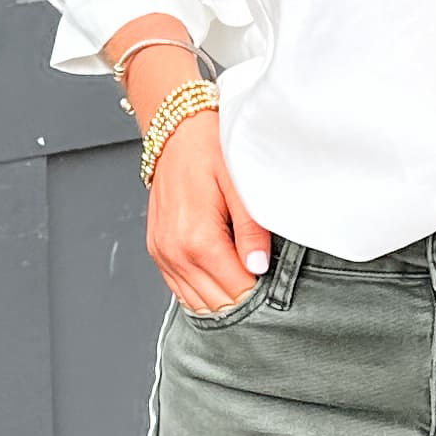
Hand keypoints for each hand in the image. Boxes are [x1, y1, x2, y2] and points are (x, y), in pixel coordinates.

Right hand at [148, 104, 272, 314]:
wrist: (176, 131)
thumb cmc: (210, 150)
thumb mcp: (240, 185)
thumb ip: (251, 230)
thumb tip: (258, 268)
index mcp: (198, 239)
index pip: (237, 291)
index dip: (261, 293)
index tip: (278, 282)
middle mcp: (175, 253)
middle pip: (218, 304)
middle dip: (245, 300)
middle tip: (268, 285)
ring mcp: (163, 254)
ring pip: (198, 304)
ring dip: (224, 300)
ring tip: (247, 281)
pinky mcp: (158, 252)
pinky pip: (181, 291)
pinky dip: (204, 293)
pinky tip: (223, 280)